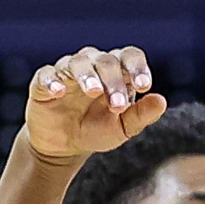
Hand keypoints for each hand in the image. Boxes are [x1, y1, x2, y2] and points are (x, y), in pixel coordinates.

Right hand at [24, 47, 164, 165]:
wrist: (64, 146)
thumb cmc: (96, 130)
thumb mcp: (122, 128)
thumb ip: (141, 115)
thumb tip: (161, 101)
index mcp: (115, 72)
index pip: (128, 56)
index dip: (137, 67)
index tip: (144, 86)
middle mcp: (92, 65)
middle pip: (106, 61)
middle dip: (114, 81)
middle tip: (117, 105)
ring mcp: (66, 72)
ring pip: (78, 62)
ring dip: (88, 75)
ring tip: (94, 91)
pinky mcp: (43, 82)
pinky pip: (46, 75)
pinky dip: (52, 80)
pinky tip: (58, 91)